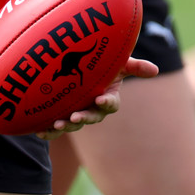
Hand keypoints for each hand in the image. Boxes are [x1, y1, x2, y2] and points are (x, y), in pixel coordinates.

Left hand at [36, 56, 157, 139]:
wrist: (78, 65)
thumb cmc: (102, 64)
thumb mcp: (118, 62)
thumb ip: (134, 66)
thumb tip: (155, 70)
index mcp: (107, 97)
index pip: (110, 104)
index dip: (107, 102)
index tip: (100, 99)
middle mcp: (93, 108)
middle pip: (90, 117)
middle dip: (83, 118)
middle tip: (74, 117)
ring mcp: (77, 112)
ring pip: (73, 124)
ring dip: (66, 126)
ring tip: (57, 124)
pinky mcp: (61, 115)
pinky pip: (56, 128)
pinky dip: (49, 132)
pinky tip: (40, 131)